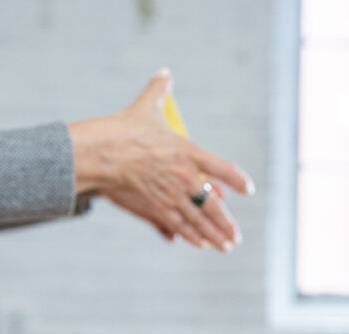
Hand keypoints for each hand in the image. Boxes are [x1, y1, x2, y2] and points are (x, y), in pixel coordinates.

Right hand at [68, 68, 253, 250]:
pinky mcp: (154, 207)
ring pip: (198, 219)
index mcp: (188, 150)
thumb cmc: (121, 129)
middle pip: (213, 204)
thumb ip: (158, 91)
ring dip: (214, 235)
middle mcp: (184, 175)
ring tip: (226, 245)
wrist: (100, 153)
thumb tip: (164, 73)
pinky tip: (200, 244)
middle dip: (226, 223)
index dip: (236, 179)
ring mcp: (171, 194)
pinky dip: (190, 235)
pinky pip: (178, 225)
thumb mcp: (145, 107)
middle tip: (236, 236)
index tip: (248, 189)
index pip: (222, 168)